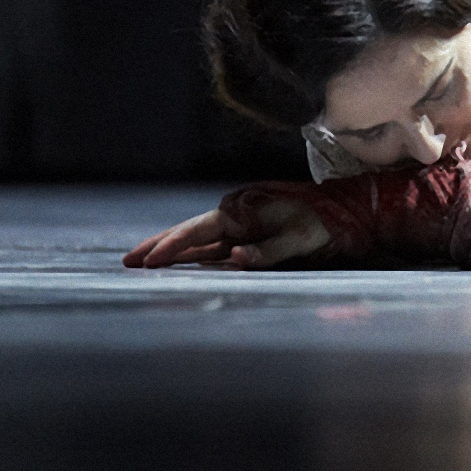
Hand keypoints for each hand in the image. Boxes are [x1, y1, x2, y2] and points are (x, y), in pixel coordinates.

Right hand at [122, 188, 331, 269]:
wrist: (342, 209)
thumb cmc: (323, 223)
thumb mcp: (299, 239)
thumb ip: (267, 251)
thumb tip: (233, 258)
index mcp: (242, 211)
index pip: (198, 231)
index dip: (172, 246)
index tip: (149, 261)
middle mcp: (234, 214)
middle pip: (188, 231)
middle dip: (158, 246)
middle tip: (128, 261)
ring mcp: (238, 223)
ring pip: (196, 238)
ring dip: (170, 248)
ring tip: (142, 261)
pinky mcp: (244, 233)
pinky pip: (210, 244)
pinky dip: (190, 252)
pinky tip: (176, 260)